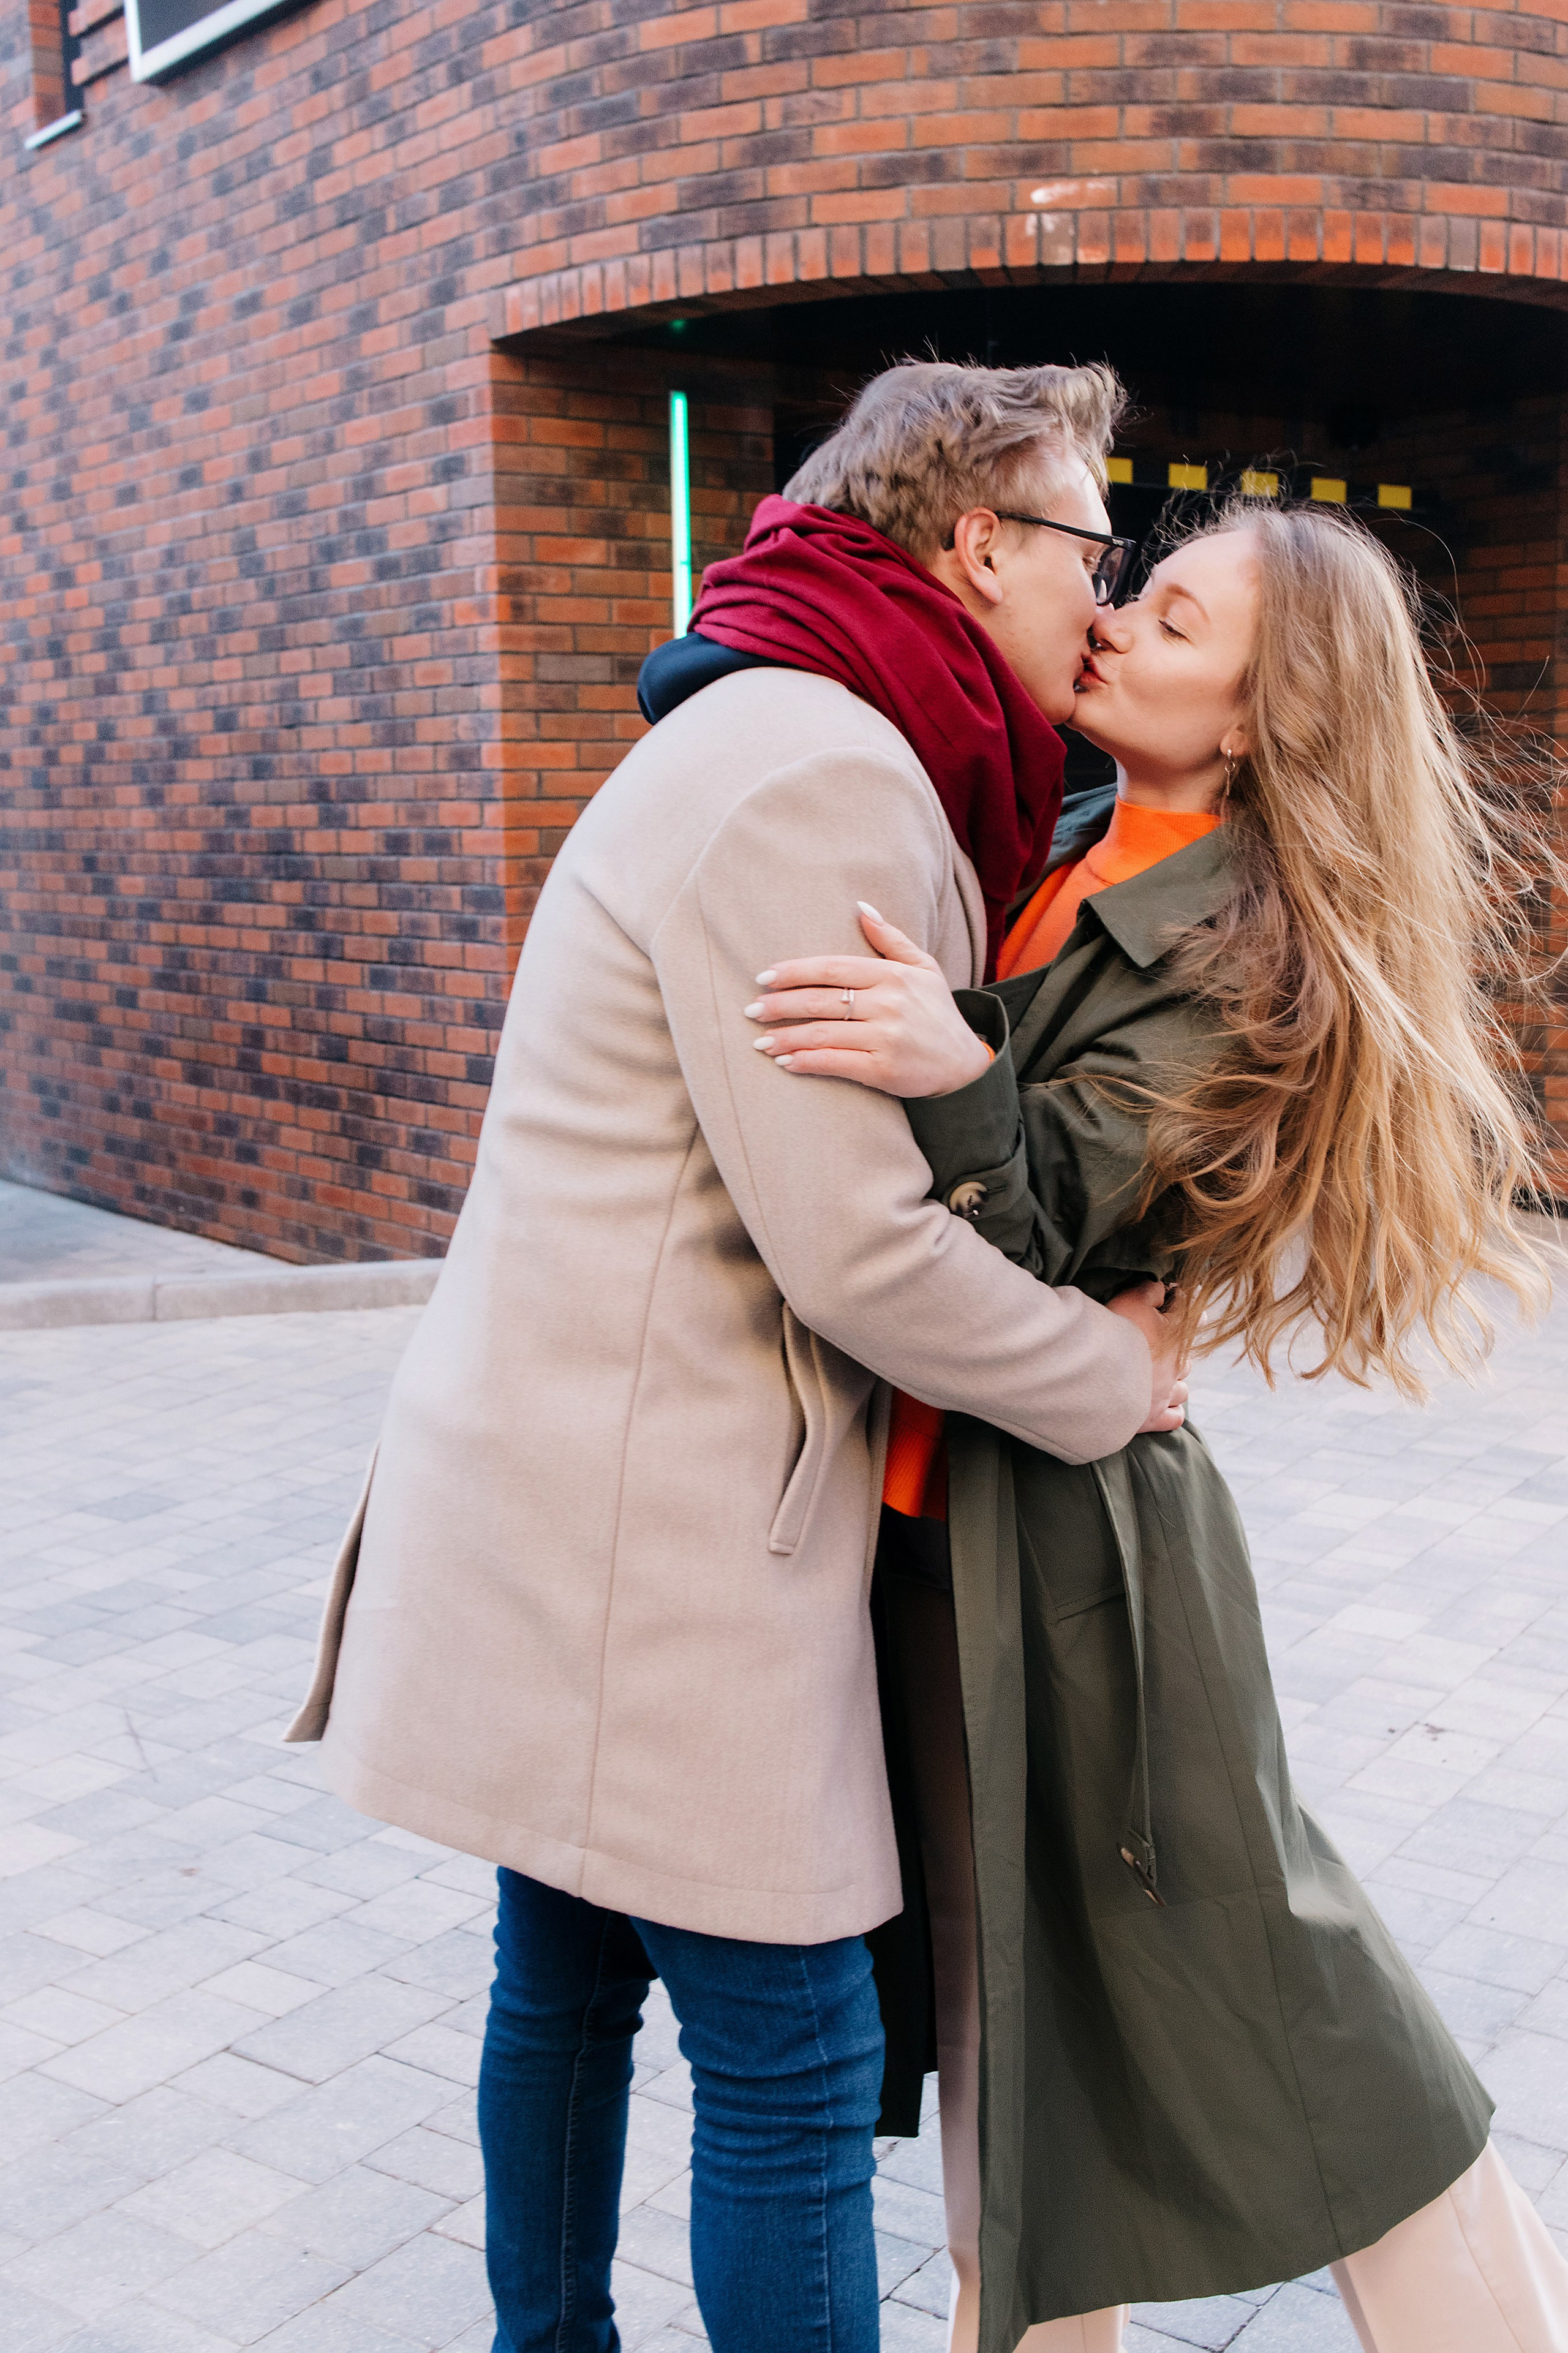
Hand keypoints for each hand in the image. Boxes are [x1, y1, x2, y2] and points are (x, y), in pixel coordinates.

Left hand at [744, 904, 993, 1097]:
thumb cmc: (936, 1012)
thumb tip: (861, 907)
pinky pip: (835, 1063)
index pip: (833, 968)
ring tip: (760, 1041)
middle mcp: (888, 1004)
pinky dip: (806, 1062)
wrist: (964, 1064)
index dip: (795, 972)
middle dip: (780, 1005)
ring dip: (786, 1038)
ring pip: (823, 1034)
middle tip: (751, 1010)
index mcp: (892, 976)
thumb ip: (891, 939)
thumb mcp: (923, 968)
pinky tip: (786, 1062)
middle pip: (821, 1000)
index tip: (764, 977)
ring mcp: (886, 1038)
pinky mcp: (884, 1070)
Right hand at [1106, 1280, 1188, 1431]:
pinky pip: (1174, 1416)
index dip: (1185, 1305)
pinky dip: (1171, 1410)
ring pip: (1182, 1388)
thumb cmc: (1115, 1335)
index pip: (1192, 1314)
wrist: (1098, 1378)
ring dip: (1174, 1382)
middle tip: (1154, 1345)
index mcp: (1175, 1336)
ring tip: (1154, 1377)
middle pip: (1186, 1358)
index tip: (1175, 1300)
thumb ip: (1150, 1291)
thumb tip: (1163, 1288)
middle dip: (1176, 1351)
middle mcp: (1177, 1366)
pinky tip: (1160, 1403)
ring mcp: (1166, 1394)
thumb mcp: (1131, 1300)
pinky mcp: (1153, 1418)